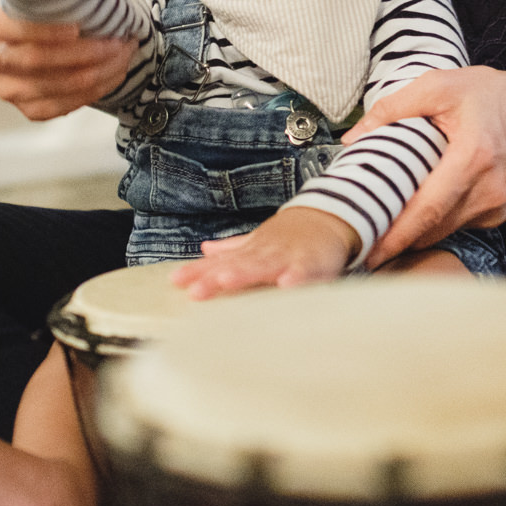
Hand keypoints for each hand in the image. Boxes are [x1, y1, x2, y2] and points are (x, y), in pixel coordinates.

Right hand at [0, 0, 135, 120]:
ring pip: (54, 85)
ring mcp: (4, 86)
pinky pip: (60, 107)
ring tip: (123, 54)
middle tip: (118, 41)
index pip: (7, 26)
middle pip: (35, 59)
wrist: (49, 33)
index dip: (44, 30)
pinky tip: (113, 75)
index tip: (78, 27)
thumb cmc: (49, 1)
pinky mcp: (25, 108)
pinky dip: (93, 92)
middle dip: (85, 52)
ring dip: (97, 72)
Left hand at [171, 208, 360, 297]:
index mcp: (251, 251)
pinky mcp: (313, 262)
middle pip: (237, 266)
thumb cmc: (291, 236)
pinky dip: (296, 278)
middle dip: (216, 277)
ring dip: (246, 273)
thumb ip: (232, 249)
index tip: (175, 281)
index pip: (220, 263)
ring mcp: (288, 256)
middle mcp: (265, 253)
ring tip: (226, 282)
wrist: (330, 216)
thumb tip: (204, 250)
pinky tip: (286, 286)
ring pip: (265, 266)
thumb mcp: (259, 241)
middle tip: (196, 290)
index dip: (198, 271)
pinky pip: (304, 271)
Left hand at [343, 67, 505, 267]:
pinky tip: (418, 201)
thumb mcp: (442, 86)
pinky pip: (454, 224)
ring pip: (440, 230)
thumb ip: (394, 107)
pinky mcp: (495, 215)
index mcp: (473, 158)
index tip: (366, 250)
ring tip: (381, 216)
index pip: (428, 209)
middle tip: (358, 235)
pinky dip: (431, 219)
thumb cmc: (494, 97)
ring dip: (410, 228)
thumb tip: (353, 139)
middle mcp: (488, 192)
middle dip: (393, 236)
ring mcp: (494, 208)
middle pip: (430, 228)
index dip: (395, 234)